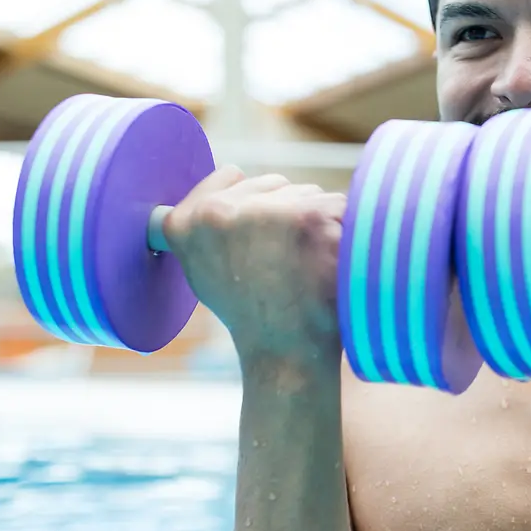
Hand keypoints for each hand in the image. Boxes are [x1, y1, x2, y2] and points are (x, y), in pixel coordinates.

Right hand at [162, 167, 346, 368]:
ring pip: (308, 193)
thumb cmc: (252, 317)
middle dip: (288, 211)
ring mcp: (265, 212)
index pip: (230, 175)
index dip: (255, 202)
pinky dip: (344, 228)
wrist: (287, 354)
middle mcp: (220, 212)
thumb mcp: (204, 270)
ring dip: (317, 220)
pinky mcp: (309, 217)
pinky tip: (332, 261)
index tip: (264, 236)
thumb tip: (231, 177)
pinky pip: (339, 204)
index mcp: (186, 223)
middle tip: (289, 261)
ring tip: (309, 266)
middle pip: (274, 183)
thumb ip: (207, 223)